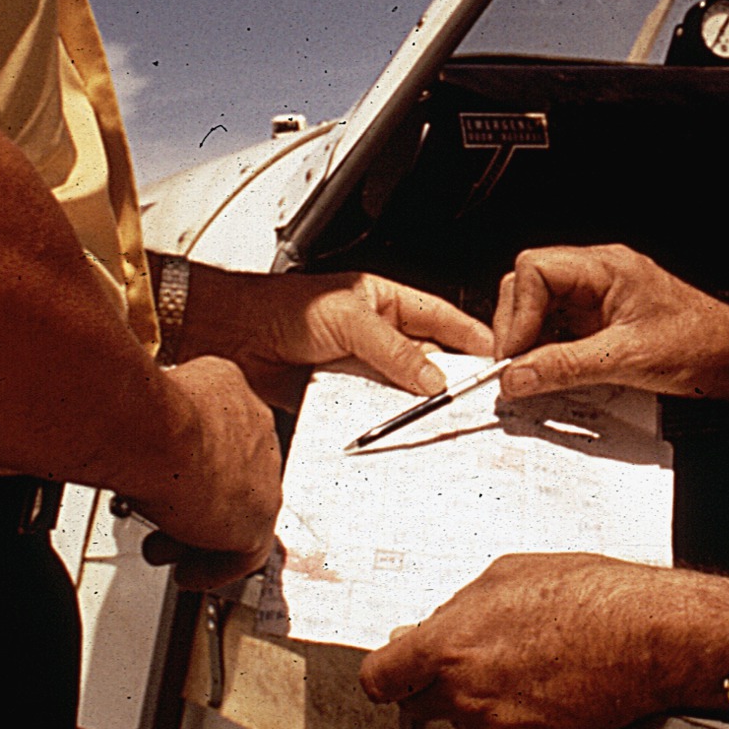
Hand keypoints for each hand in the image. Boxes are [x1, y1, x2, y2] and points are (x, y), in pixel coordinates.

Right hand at [124, 355, 281, 591]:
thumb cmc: (133, 414)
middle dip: (194, 504)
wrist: (147, 431)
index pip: (222, 437)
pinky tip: (188, 574)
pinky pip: (245, 552)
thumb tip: (132, 431)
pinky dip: (215, 567)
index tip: (170, 483)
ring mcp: (263, 474)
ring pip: (236, 513)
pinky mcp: (258, 516)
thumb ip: (153, 420)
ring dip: (197, 536)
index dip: (193, 467)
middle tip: (163, 521)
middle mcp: (256, 430)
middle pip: (231, 477)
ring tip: (165, 549)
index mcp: (230, 393)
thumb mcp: (146, 404)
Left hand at [193, 269, 493, 405]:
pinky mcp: (337, 396)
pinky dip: (377, 420)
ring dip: (407, 403)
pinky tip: (386, 427)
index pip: (440, 318)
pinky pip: (368, 410)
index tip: (496, 356)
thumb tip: (433, 377)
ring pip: (397, 389)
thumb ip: (393, 349)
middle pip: (423, 358)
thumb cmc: (280, 308)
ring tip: (426, 417)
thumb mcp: (349, 320)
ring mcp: (357, 366)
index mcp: (384, 301)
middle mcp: (374, 334)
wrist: (232, 337)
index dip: (470, 336)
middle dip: (442, 379)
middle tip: (464, 398)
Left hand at [355, 554, 728, 728]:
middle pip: (418, 703)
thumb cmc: (594, 598)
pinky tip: (537, 699)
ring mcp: (489, 725)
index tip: (396, 673)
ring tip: (526, 672)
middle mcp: (461, 688)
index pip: (381, 677)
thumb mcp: (510, 574)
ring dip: (478, 704)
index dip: (389, 674)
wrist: (649, 637)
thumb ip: (457, 608)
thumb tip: (431, 626)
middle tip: (479, 660)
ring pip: (460, 723)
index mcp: (449, 641)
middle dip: (439, 682)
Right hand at [493, 245, 728, 400]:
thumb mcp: (626, 359)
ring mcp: (597, 298)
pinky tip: (551, 376)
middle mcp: (598, 276)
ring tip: (533, 376)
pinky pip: (558, 329)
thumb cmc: (699, 344)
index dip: (518, 312)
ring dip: (531, 343)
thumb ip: (566, 366)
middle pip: (529, 286)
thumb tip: (516, 376)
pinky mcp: (600, 322)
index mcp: (605, 267)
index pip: (535, 269)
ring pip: (540, 310)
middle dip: (519, 327)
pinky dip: (547, 352)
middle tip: (517, 369)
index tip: (515, 354)